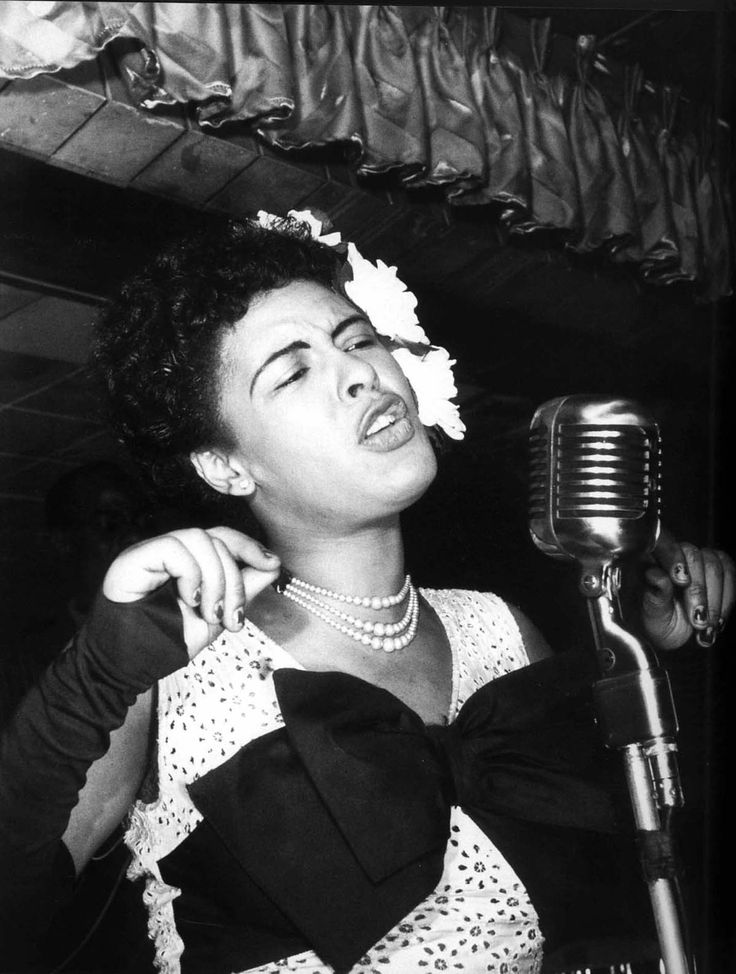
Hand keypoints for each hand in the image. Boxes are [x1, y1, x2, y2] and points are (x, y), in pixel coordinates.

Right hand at [103, 527, 280, 658]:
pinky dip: (191, 574)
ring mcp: (150, 551)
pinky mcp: (133, 558)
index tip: (272, 563)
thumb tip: (273, 564)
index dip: (249, 546)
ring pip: (199, 539)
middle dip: (234, 580)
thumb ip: (243, 589)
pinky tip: (189, 600)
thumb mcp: (218, 616)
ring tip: (210, 614)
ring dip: (216, 580)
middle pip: (216, 538)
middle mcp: (170, 551)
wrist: (131, 668)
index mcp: (189, 561)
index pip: (222, 537)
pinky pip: (173, 547)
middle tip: (231, 618)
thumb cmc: (168, 643)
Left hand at [639, 528, 734, 650]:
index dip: (674, 560)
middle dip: (698, 591)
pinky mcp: (719, 570)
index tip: (681, 582)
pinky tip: (718, 621)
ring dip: (715, 600)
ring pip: (715, 565)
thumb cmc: (656, 623)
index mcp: (651, 559)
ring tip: (706, 626)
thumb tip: (655, 574)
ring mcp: (699, 561)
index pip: (663, 545)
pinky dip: (727, 600)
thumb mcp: (652, 614)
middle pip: (694, 557)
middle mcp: (676, 555)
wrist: (672, 638)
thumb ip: (654, 594)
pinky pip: (730, 574)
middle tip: (697, 621)